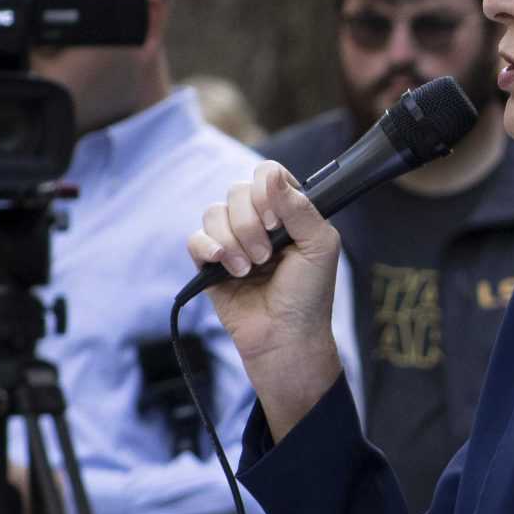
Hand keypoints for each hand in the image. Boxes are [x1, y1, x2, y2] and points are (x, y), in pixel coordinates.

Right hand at [185, 162, 344, 430]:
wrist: (286, 338)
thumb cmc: (309, 295)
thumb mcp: (319, 246)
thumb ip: (299, 207)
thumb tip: (270, 175)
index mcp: (288, 211)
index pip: (268, 175)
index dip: (267, 191)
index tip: (276, 222)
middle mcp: (259, 221)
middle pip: (237, 191)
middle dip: (250, 224)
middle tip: (267, 256)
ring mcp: (233, 241)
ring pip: (214, 213)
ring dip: (233, 241)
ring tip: (250, 270)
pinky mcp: (210, 263)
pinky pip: (195, 239)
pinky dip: (209, 249)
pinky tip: (227, 268)